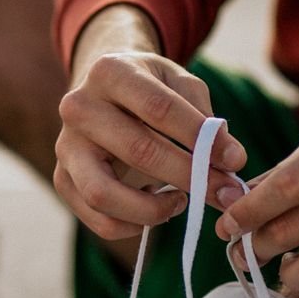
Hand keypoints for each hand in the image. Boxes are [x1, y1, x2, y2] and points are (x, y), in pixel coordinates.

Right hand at [54, 11, 246, 239]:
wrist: (103, 91)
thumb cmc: (149, 89)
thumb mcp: (179, 84)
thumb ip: (207, 119)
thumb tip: (232, 161)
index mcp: (110, 72)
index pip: (160, 108)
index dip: (200, 138)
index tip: (235, 160)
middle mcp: (78, 107)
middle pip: (138, 151)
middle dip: (189, 177)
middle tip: (223, 193)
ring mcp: (65, 146)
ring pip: (103, 194)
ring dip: (152, 209)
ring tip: (181, 203)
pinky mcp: (62, 179)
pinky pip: (96, 218)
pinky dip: (131, 225)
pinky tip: (156, 209)